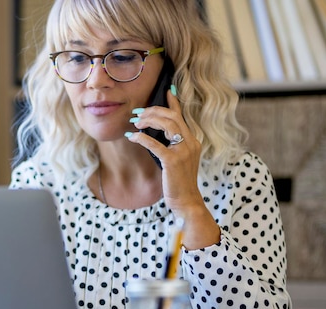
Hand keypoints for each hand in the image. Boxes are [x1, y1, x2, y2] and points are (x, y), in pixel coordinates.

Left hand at [126, 89, 220, 247]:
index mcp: (192, 141)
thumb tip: (154, 134)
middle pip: (172, 116)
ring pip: (166, 125)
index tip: (167, 89)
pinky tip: (132, 137)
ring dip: (148, 120)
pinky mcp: (173, 161)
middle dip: (153, 111)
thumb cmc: (179, 183)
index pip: (182, 116)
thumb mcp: (178, 161)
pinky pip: (155, 144)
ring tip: (135, 123)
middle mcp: (191, 143)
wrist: (187, 202)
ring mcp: (183, 151)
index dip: (174, 102)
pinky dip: (142, 138)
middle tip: (138, 114)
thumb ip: (172, 146)